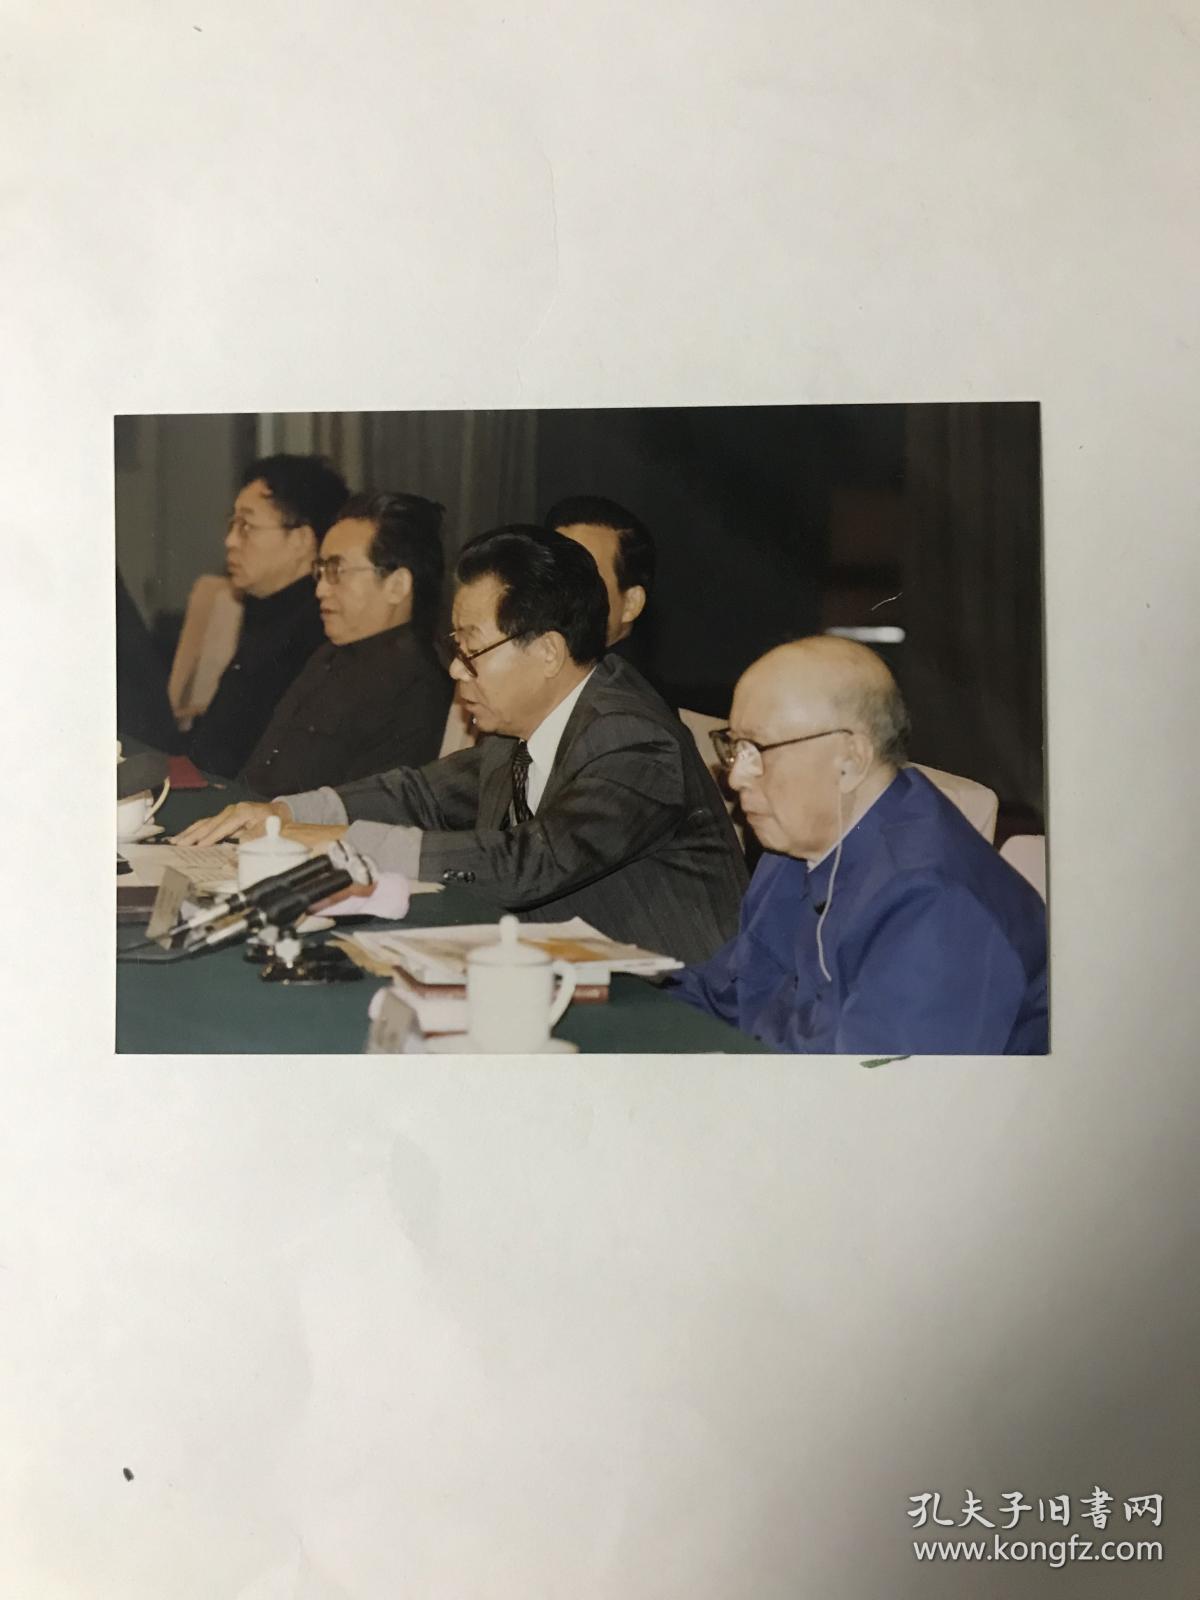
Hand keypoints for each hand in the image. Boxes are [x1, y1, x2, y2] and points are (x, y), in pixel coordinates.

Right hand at [173, 800, 292, 845]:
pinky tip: (186, 836)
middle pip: (209, 823)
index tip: (199, 846)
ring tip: (176, 841)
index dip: (210, 837)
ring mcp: (228, 812)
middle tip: (179, 844)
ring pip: (205, 822)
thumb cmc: (275, 822)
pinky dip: (196, 830)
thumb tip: (238, 846)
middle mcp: (232, 810)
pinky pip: (208, 824)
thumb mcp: (268, 830)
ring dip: (190, 832)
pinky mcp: (225, 817)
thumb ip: (253, 838)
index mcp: (242, 812)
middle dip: (194, 835)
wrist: (280, 814)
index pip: (222, 826)